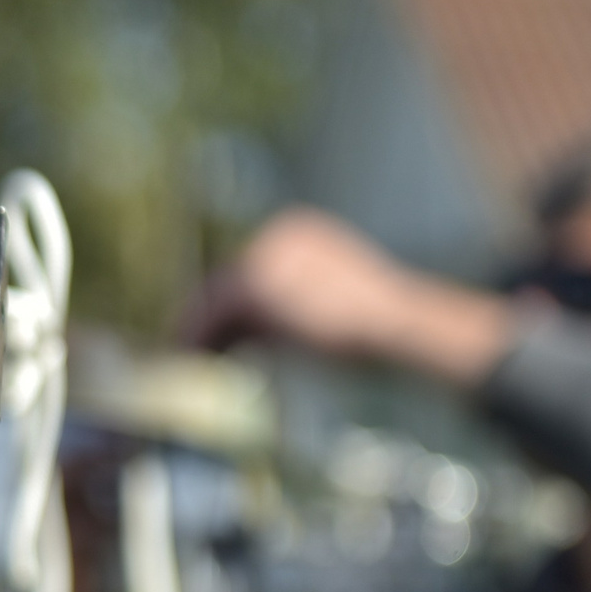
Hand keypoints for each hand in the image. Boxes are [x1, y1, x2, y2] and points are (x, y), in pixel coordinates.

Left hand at [188, 208, 513, 386]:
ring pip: (216, 297)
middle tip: (190, 344)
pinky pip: (214, 314)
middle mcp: (278, 236)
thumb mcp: (334, 303)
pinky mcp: (256, 287)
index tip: (217, 329)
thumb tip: (264, 329)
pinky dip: (199, 337)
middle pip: (227, 279)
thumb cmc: (383, 327)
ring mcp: (266, 258)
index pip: (249, 268)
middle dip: (209, 315)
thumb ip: (297, 304)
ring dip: (199, 329)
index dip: (227, 303)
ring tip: (188, 357)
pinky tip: (192, 358)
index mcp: (300, 233)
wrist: (402, 325)